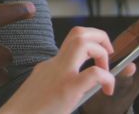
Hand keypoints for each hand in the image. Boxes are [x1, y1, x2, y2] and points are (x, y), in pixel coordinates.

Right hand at [0, 27, 122, 113]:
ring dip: (102, 51)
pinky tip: (107, 90)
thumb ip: (58, 84)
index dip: (93, 45)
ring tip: (107, 71)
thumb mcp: (43, 93)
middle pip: (78, 33)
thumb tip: (80, 87)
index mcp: (50, 66)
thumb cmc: (29, 111)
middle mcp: (54, 64)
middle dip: (100, 37)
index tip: (100, 62)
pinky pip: (94, 73)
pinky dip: (107, 78)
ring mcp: (60, 73)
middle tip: (109, 54)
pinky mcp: (68, 88)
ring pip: (83, 42)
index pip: (73, 43)